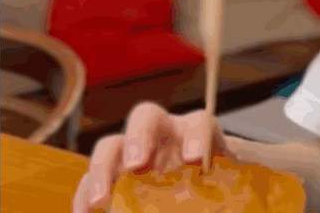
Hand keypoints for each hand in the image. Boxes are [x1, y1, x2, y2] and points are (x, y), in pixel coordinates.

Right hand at [72, 102, 237, 212]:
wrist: (207, 187)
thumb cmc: (217, 183)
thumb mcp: (227, 184)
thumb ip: (228, 189)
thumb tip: (235, 206)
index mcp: (197, 132)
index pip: (200, 122)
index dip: (198, 134)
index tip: (196, 157)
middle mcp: (163, 134)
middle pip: (147, 116)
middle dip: (140, 136)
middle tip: (138, 164)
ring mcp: (133, 151)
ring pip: (111, 145)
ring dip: (103, 168)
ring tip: (102, 198)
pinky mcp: (112, 175)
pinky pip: (89, 179)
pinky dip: (84, 195)